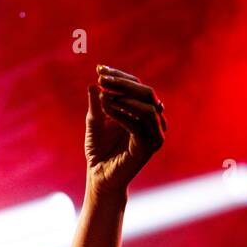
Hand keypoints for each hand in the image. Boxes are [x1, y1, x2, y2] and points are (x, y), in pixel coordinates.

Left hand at [86, 64, 166, 198]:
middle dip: (123, 83)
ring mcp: (153, 132)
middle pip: (146, 92)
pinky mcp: (148, 145)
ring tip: (105, 93)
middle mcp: (152, 119)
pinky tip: (107, 107)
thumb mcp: (94, 124)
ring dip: (125, 97)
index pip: (136, 86)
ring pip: (147, 106)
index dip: (119, 77)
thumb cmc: (98, 151)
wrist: (99, 177)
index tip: (99, 69)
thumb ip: (96, 105)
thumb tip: (93, 83)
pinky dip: (122, 113)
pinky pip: (138, 124)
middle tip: (102, 78)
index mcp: (142, 110)